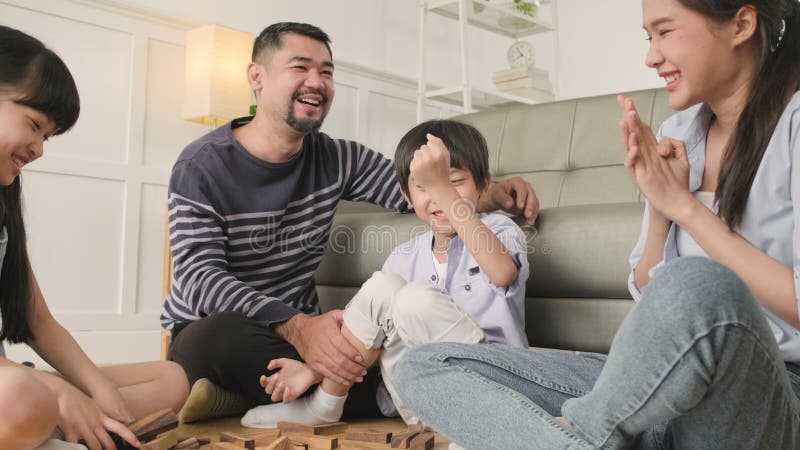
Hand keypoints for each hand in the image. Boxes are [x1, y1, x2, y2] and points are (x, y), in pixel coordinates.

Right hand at [50, 377, 138, 449]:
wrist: (63, 393)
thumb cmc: (78, 400)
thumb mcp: (96, 407)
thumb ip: (108, 415)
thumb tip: (123, 420)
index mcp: (102, 418)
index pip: (121, 428)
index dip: (130, 437)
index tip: (138, 444)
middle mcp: (95, 423)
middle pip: (108, 443)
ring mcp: (84, 427)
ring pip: (95, 446)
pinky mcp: (71, 430)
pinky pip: (75, 445)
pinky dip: (77, 449)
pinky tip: (77, 449)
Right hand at [260, 358, 321, 402]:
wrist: (309, 370)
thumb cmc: (297, 367)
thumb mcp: (285, 361)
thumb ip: (275, 362)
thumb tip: (268, 368)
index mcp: (276, 379)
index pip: (265, 384)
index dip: (262, 381)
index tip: (264, 376)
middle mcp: (279, 387)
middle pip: (268, 391)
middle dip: (270, 384)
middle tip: (278, 376)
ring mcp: (285, 392)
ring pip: (274, 398)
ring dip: (275, 391)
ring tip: (282, 383)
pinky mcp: (293, 395)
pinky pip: (285, 400)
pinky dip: (285, 396)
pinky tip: (288, 388)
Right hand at [274, 311, 365, 386]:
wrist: (299, 331)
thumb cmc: (318, 324)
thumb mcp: (332, 315)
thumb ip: (345, 316)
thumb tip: (360, 318)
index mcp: (329, 332)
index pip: (341, 345)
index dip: (352, 353)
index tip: (361, 359)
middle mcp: (322, 345)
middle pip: (339, 359)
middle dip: (353, 368)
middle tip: (364, 370)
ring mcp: (317, 356)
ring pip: (334, 368)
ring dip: (348, 375)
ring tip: (359, 377)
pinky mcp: (314, 363)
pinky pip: (327, 373)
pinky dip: (338, 379)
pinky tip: (347, 381)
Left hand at [408, 134, 451, 191]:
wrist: (438, 187)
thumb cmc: (443, 170)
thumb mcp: (446, 155)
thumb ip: (438, 142)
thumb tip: (428, 135)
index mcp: (439, 153)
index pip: (430, 143)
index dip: (433, 150)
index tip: (437, 158)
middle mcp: (430, 158)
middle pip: (423, 147)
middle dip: (426, 153)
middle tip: (432, 164)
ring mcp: (421, 164)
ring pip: (417, 152)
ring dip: (420, 158)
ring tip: (427, 166)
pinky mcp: (414, 169)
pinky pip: (413, 160)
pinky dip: (417, 164)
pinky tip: (422, 171)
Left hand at [484, 177, 538, 225]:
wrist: (497, 199)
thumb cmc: (497, 194)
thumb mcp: (496, 195)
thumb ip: (503, 198)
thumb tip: (510, 203)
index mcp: (517, 182)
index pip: (522, 189)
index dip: (522, 198)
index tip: (520, 206)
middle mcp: (525, 187)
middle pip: (531, 196)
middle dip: (530, 206)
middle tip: (527, 215)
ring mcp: (529, 195)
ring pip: (534, 203)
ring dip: (533, 213)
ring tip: (529, 221)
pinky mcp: (530, 203)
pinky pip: (534, 209)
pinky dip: (533, 216)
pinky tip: (530, 221)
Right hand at [618, 96, 691, 220]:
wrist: (675, 203)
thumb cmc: (676, 182)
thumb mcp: (681, 159)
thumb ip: (676, 145)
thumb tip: (665, 141)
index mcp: (651, 150)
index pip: (642, 128)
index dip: (635, 114)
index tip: (629, 100)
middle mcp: (643, 155)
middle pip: (634, 132)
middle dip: (629, 116)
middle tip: (623, 100)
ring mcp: (640, 165)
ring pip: (631, 145)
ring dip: (628, 131)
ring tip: (625, 117)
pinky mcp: (640, 176)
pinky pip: (633, 163)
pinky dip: (632, 153)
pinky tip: (633, 143)